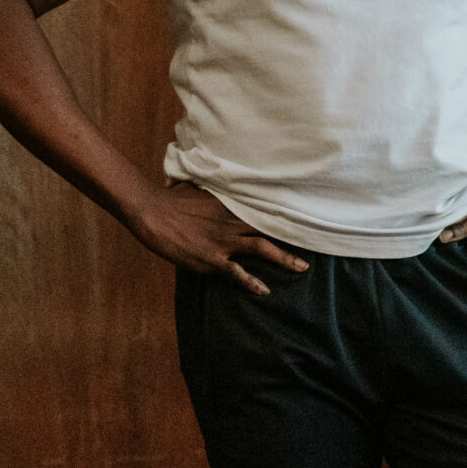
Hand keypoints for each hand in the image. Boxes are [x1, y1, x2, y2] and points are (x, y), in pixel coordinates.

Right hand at [125, 182, 306, 294]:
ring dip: (284, 258)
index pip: (264, 207)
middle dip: (293, 235)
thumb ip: (212, 188)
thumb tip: (215, 178)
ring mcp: (222, 240)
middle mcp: (231, 221)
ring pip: (261, 248)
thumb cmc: (170, 198)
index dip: (285, 212)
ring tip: (302, 267)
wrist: (151, 212)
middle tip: (315, 242)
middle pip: (269, 227)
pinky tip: (264, 290)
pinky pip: (237, 272)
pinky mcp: (211, 258)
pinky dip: (252, 281)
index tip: (305, 215)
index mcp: (229, 203)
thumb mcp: (195, 187)